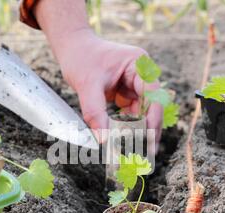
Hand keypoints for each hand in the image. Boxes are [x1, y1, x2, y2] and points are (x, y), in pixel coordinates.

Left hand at [55, 29, 162, 151]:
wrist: (72, 47)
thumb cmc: (81, 58)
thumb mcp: (87, 85)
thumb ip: (95, 112)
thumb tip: (103, 140)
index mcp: (139, 64)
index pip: (151, 95)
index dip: (152, 118)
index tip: (150, 139)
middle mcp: (141, 75)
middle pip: (150, 107)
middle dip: (148, 130)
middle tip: (148, 153)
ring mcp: (134, 85)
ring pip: (141, 114)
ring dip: (137, 132)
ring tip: (134, 153)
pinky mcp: (125, 94)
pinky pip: (130, 115)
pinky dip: (127, 129)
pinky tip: (123, 143)